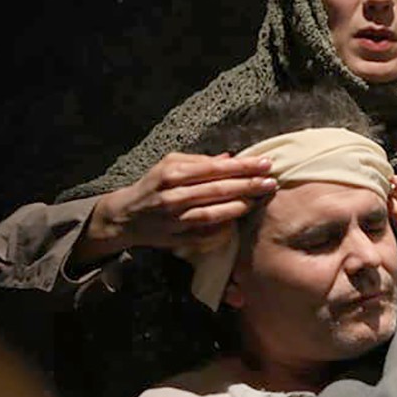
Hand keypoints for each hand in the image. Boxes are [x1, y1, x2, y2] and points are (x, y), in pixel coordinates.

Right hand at [74, 152, 276, 265]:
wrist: (125, 216)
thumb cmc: (152, 185)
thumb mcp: (169, 164)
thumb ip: (199, 161)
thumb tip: (229, 158)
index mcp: (172, 173)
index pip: (214, 168)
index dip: (242, 166)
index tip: (265, 163)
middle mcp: (173, 195)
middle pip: (217, 190)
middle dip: (248, 185)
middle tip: (271, 181)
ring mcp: (174, 219)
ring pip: (212, 213)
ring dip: (238, 207)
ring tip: (258, 200)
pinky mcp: (175, 238)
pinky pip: (203, 235)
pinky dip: (222, 229)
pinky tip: (237, 223)